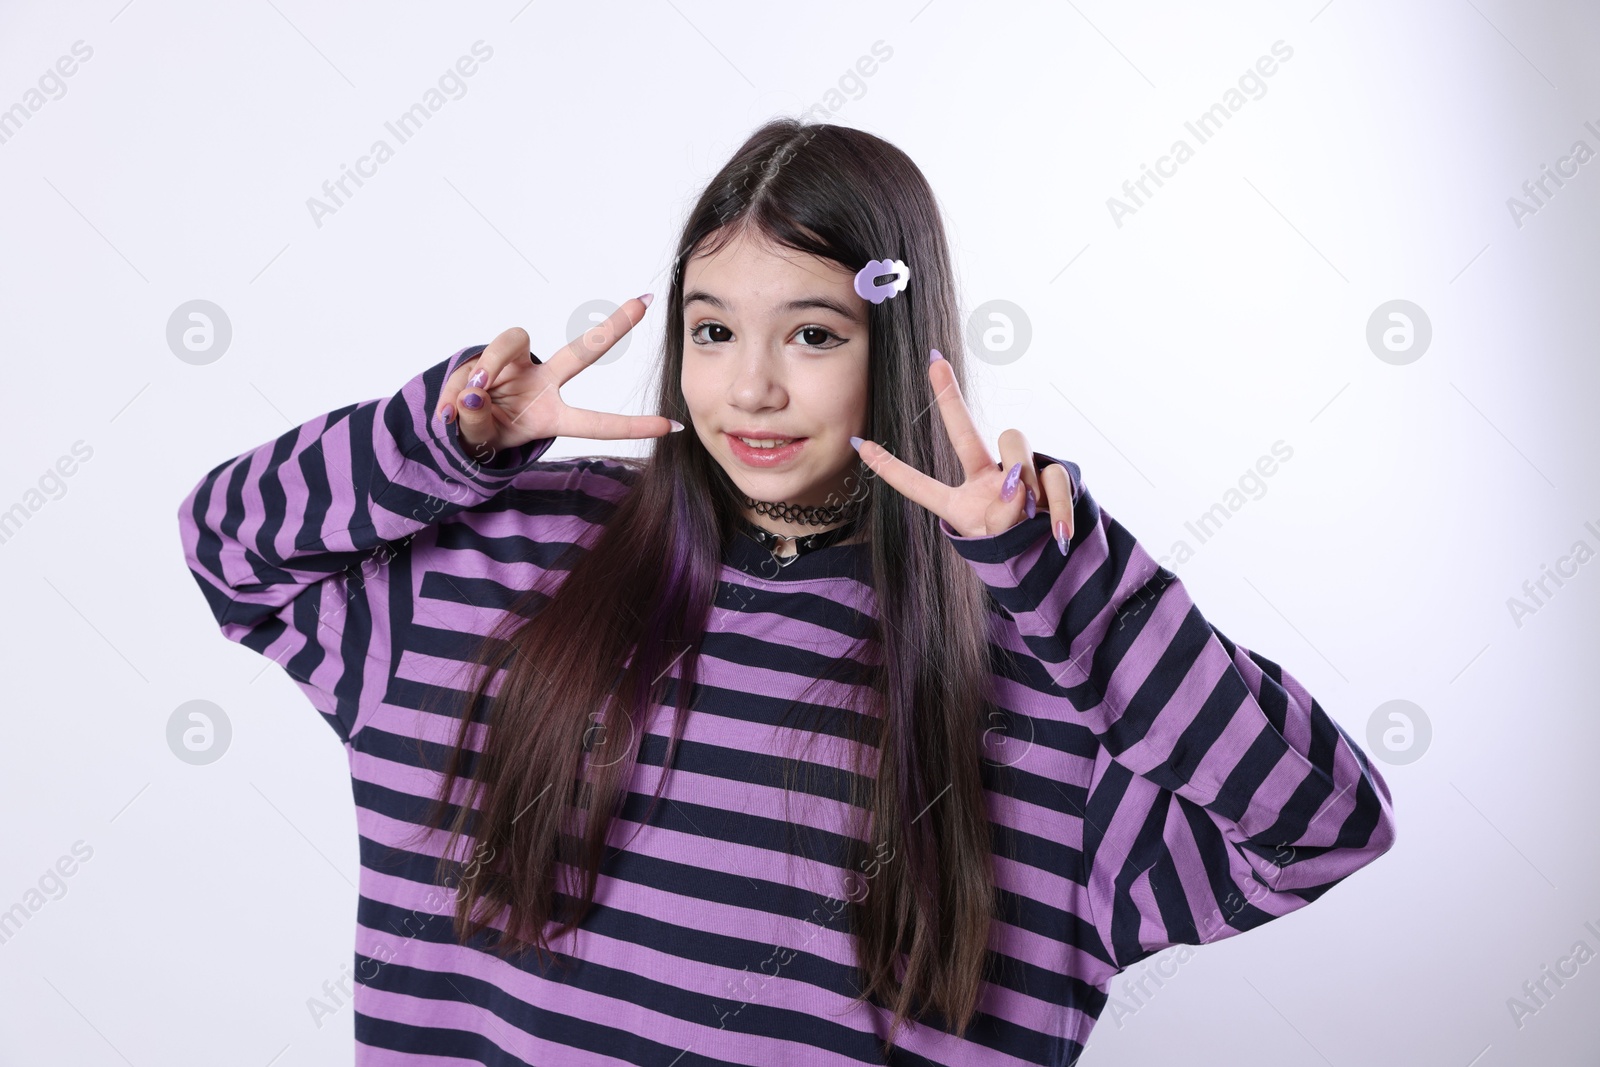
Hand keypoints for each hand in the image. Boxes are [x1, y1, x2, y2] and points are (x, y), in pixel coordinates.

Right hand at [437, 295, 682, 458]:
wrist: (452, 425)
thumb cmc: (477, 436)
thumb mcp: (477, 441)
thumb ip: (475, 421)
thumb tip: (473, 391)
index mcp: (551, 417)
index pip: (596, 423)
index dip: (633, 427)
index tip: (673, 426)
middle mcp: (543, 384)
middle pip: (583, 351)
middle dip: (614, 326)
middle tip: (645, 303)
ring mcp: (519, 365)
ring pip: (510, 345)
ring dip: (487, 368)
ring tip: (466, 401)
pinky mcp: (495, 353)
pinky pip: (479, 357)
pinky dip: (461, 379)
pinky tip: (454, 401)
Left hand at [850, 349, 1074, 546]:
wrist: (1060, 566)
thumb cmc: (1020, 556)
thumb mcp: (999, 547)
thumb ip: (1000, 519)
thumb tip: (1015, 484)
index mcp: (961, 504)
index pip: (920, 486)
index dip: (891, 468)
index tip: (860, 443)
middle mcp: (987, 481)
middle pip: (965, 433)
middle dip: (949, 396)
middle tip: (934, 363)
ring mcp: (1021, 474)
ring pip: (1014, 442)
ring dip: (1022, 474)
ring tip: (1029, 513)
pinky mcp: (1055, 475)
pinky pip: (1055, 476)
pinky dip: (1057, 506)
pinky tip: (1056, 531)